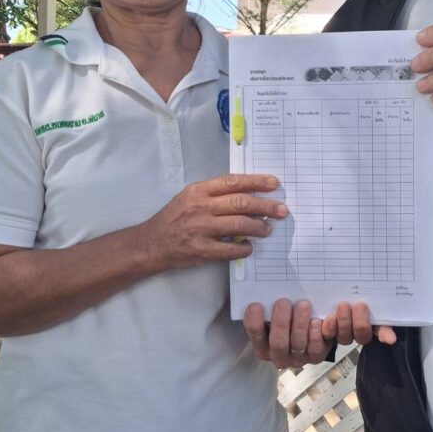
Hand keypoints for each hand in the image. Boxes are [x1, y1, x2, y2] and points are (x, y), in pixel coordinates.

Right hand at [138, 173, 285, 270]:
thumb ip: (215, 194)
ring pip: (239, 225)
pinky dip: (244, 248)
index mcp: (199, 191)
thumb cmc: (174, 218)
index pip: (233, 182)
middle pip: (240, 203)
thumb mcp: (190, 197)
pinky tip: (249, 247)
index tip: (274, 183)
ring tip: (268, 229)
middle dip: (265, 206)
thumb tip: (248, 196)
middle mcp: (201, 207)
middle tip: (282, 210)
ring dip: (259, 227)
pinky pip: (230, 249)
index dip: (256, 182)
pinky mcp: (201, 250)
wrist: (151, 243)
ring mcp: (201, 229)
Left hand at [244, 299, 396, 368]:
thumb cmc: (317, 304)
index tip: (346, 304)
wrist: (282, 306)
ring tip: (284, 303)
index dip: (349, 325)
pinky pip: (259, 342)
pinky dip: (257, 325)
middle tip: (306, 304)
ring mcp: (286, 355)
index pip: (351, 339)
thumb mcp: (343, 308)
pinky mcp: (264, 349)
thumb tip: (391, 338)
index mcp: (335, 341)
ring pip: (285, 347)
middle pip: (314, 348)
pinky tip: (257, 306)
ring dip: (285, 326)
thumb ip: (369, 321)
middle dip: (309, 327)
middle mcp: (312, 353)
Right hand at [244, 299, 331, 368]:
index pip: (256, 336)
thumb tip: (258, 287)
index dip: (254, 323)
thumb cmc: (287, 319)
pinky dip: (318, 332)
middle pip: (278, 343)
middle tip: (283, 302)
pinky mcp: (316, 356)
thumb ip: (266, 306)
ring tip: (303, 305)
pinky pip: (317, 346)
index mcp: (263, 347)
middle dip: (280, 322)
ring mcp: (298, 358)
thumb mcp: (273, 315)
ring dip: (299, 324)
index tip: (255, 305)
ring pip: (298, 344)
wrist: (309, 331)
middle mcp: (279, 356)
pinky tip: (319, 319)